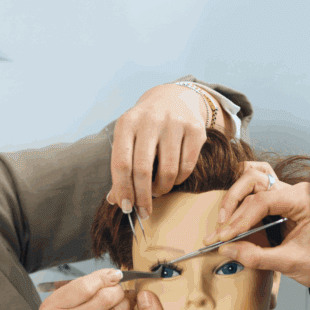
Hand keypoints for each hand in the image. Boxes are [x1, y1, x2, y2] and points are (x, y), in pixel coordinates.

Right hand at [25, 268, 132, 309]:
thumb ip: (74, 295)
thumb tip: (106, 276)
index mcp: (52, 309)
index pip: (85, 285)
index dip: (105, 277)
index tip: (114, 275)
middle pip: (105, 297)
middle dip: (117, 291)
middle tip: (119, 292)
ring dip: (123, 307)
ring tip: (120, 306)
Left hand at [107, 83, 213, 220]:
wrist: (174, 98)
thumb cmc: (145, 127)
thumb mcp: (128, 139)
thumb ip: (121, 168)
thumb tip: (114, 200)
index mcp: (127, 123)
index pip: (121, 163)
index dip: (123, 189)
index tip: (126, 207)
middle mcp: (149, 120)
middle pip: (142, 170)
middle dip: (142, 197)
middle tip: (144, 211)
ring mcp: (174, 122)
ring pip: (167, 171)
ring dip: (162, 189)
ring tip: (159, 190)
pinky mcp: (195, 128)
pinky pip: (187, 166)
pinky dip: (179, 180)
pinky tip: (174, 178)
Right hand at [202, 165, 309, 298]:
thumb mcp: (289, 263)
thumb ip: (257, 256)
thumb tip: (227, 249)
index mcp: (305, 199)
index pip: (263, 200)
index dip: (240, 218)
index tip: (225, 236)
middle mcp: (295, 191)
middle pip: (253, 183)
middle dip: (233, 208)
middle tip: (221, 232)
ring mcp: (287, 194)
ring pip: (251, 184)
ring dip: (233, 203)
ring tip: (223, 227)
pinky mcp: (280, 204)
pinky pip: (255, 193)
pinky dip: (240, 204)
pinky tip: (231, 221)